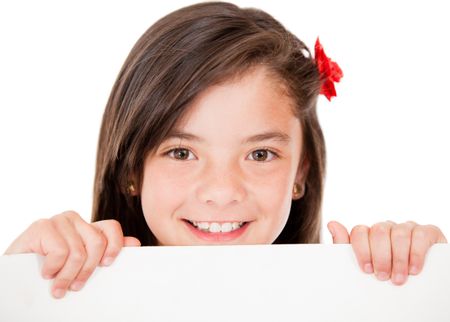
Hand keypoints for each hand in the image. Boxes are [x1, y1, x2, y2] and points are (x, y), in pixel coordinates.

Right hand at [4, 210, 140, 297]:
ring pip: (78, 252)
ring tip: (58, 287)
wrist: (15, 276)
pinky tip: (45, 272)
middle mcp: (74, 220)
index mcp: (87, 227)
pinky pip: (60, 251)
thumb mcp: (80, 265)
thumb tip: (135, 243)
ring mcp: (58, 221)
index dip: (115, 246)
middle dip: (87, 270)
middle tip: (74, 287)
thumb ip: (105, 253)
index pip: (111, 227)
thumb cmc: (51, 270)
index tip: (107, 264)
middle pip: (97, 243)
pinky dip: (53, 268)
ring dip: (66, 276)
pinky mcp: (41, 226)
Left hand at [327, 220, 447, 284]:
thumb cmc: (387, 275)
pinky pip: (420, 234)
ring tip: (399, 278)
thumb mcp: (365, 266)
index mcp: (370, 234)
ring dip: (398, 259)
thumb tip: (331, 223)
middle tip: (383, 277)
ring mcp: (407, 228)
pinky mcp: (428, 232)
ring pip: (399, 233)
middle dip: (380, 257)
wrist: (419, 288)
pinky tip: (414, 269)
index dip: (362, 250)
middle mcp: (387, 228)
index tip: (366, 270)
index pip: (360, 231)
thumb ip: (346, 247)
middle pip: (379, 231)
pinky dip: (416, 253)